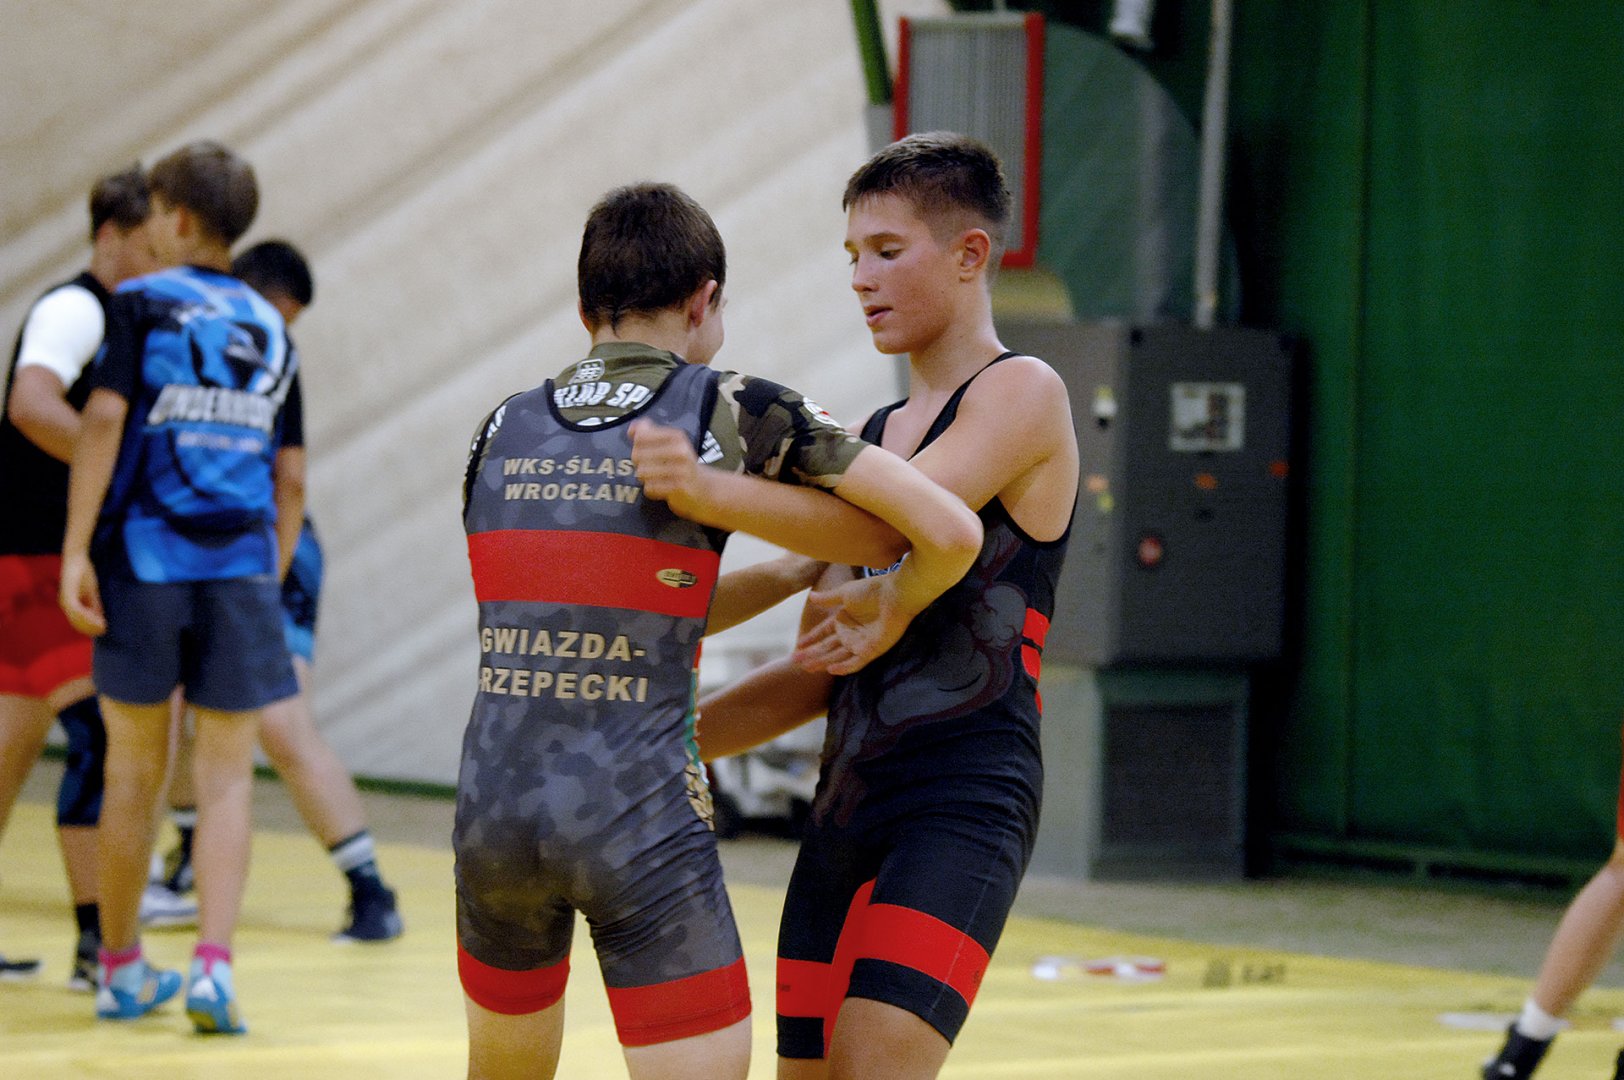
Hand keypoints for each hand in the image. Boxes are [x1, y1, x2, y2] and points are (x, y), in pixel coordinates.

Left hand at [58, 552, 105, 636]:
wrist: (76, 558)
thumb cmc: (83, 572)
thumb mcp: (91, 591)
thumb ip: (94, 604)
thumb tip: (100, 617)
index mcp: (69, 603)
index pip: (78, 620)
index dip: (90, 627)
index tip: (103, 629)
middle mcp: (65, 604)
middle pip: (77, 622)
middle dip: (91, 628)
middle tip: (104, 630)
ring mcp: (66, 600)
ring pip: (77, 619)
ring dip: (91, 624)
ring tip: (103, 626)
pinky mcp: (68, 595)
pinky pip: (78, 610)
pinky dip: (88, 616)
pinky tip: (98, 618)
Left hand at [629, 419, 703, 502]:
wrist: (703, 487)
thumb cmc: (682, 464)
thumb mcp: (669, 443)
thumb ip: (649, 432)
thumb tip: (633, 428)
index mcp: (677, 436)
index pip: (641, 437)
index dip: (636, 445)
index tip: (643, 449)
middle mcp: (680, 451)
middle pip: (638, 455)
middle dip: (638, 463)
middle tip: (649, 465)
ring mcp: (681, 470)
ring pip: (642, 472)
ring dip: (644, 477)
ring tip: (654, 476)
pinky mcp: (680, 487)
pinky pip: (650, 487)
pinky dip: (651, 489)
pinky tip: (660, 486)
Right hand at [791, 572, 914, 675]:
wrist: (896, 594)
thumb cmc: (873, 590)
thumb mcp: (845, 593)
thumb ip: (828, 598)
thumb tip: (810, 597)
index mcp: (844, 620)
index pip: (824, 632)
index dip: (811, 638)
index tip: (798, 645)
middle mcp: (850, 633)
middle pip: (827, 647)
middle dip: (811, 654)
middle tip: (796, 661)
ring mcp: (861, 643)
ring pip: (837, 656)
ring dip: (822, 662)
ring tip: (807, 667)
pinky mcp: (872, 650)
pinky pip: (856, 662)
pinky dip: (844, 667)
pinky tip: (831, 670)